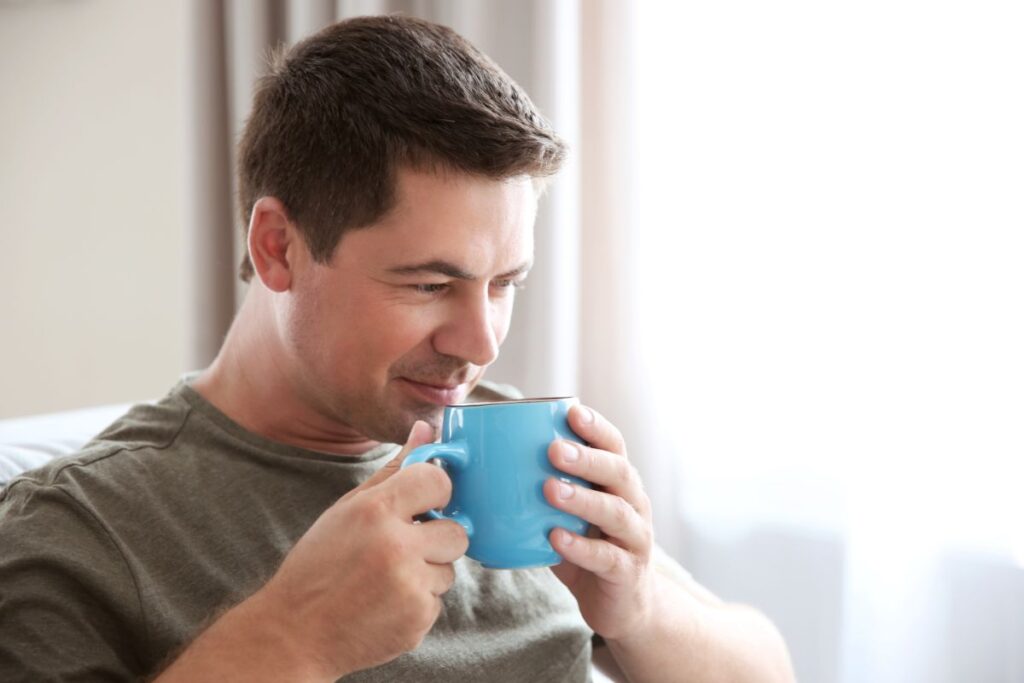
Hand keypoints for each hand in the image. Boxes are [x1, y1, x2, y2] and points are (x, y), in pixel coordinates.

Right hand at [256, 421, 469, 678]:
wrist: (294, 633)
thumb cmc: (320, 565)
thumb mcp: (348, 509)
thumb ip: (394, 469)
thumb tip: (427, 428)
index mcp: (375, 511)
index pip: (439, 481)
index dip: (436, 492)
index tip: (424, 503)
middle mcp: (396, 546)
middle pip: (457, 532)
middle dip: (436, 539)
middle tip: (401, 548)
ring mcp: (409, 587)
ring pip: (448, 570)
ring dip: (426, 573)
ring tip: (384, 579)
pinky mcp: (417, 621)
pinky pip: (437, 601)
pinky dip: (417, 602)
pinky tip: (384, 603)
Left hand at [544, 405, 656, 640]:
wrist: (623, 603)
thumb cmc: (585, 546)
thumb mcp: (566, 513)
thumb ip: (536, 488)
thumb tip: (470, 462)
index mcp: (618, 482)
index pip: (614, 445)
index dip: (596, 427)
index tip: (572, 410)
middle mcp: (633, 504)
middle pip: (618, 472)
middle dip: (586, 458)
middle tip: (553, 449)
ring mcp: (634, 538)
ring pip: (615, 512)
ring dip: (582, 499)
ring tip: (550, 489)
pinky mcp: (626, 572)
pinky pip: (606, 557)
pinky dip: (581, 547)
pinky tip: (556, 538)